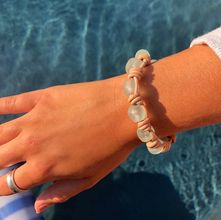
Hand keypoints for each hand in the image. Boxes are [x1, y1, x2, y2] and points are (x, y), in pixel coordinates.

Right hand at [0, 78, 138, 212]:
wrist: (124, 111)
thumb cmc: (112, 147)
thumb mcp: (91, 178)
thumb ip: (62, 192)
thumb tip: (37, 206)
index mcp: (43, 168)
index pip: (8, 184)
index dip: (2, 188)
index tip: (5, 185)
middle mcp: (32, 145)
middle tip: (4, 163)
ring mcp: (34, 119)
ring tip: (1, 146)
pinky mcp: (41, 98)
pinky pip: (10, 102)